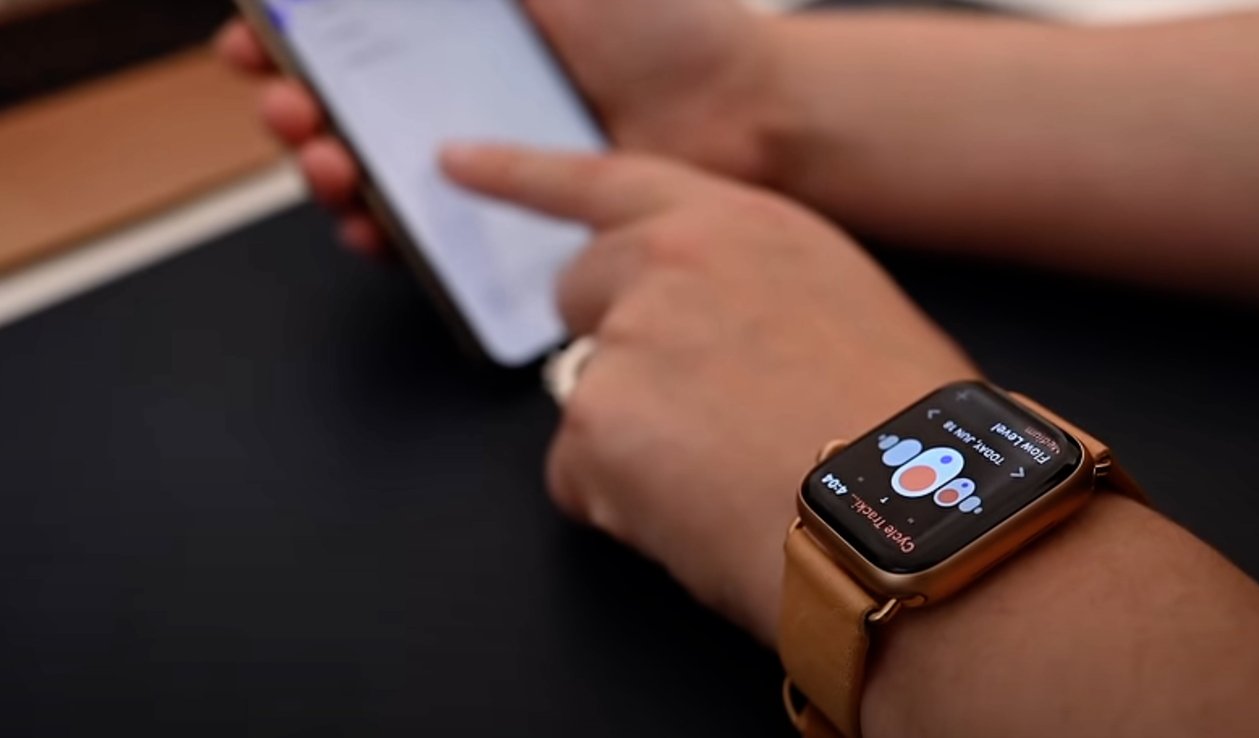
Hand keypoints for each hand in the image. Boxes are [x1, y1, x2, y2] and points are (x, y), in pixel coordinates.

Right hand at [213, 0, 774, 254]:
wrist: (745, 117)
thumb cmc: (671, 28)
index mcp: (468, 23)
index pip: (353, 28)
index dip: (293, 35)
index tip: (256, 38)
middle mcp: (466, 90)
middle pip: (347, 105)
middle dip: (296, 106)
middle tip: (288, 104)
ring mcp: (486, 157)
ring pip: (375, 172)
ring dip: (326, 169)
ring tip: (326, 162)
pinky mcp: (512, 220)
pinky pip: (430, 232)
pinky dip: (385, 230)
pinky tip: (366, 220)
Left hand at [440, 144, 976, 643]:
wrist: (924, 517)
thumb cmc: (910, 433)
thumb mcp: (839, 309)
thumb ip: (746, 291)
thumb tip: (709, 336)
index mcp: (737, 224)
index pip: (607, 180)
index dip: (522, 174)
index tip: (458, 162)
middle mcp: (671, 260)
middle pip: (579, 297)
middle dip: (615, 351)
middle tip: (691, 415)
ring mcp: (627, 338)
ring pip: (586, 398)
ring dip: (633, 443)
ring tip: (730, 478)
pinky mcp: (598, 422)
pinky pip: (580, 477)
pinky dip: (624, 506)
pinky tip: (703, 516)